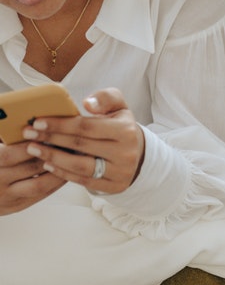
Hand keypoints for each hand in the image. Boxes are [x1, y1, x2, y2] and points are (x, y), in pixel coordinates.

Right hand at [0, 140, 66, 213]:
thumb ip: (1, 137)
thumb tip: (10, 118)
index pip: (9, 155)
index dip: (29, 144)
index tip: (45, 133)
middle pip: (30, 168)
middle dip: (51, 154)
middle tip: (68, 142)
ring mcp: (8, 197)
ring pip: (39, 184)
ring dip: (58, 170)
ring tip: (71, 157)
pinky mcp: (17, 205)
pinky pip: (41, 195)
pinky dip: (55, 183)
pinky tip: (65, 171)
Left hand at [21, 88, 144, 194]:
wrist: (137, 153)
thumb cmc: (120, 126)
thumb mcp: (119, 106)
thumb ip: (105, 98)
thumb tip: (87, 103)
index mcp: (127, 131)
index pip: (87, 127)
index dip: (60, 124)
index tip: (37, 122)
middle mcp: (127, 153)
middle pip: (80, 145)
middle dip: (50, 138)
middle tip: (28, 134)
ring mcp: (121, 172)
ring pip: (80, 166)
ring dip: (53, 157)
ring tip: (34, 149)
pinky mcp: (115, 186)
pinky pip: (84, 181)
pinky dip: (63, 173)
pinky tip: (48, 164)